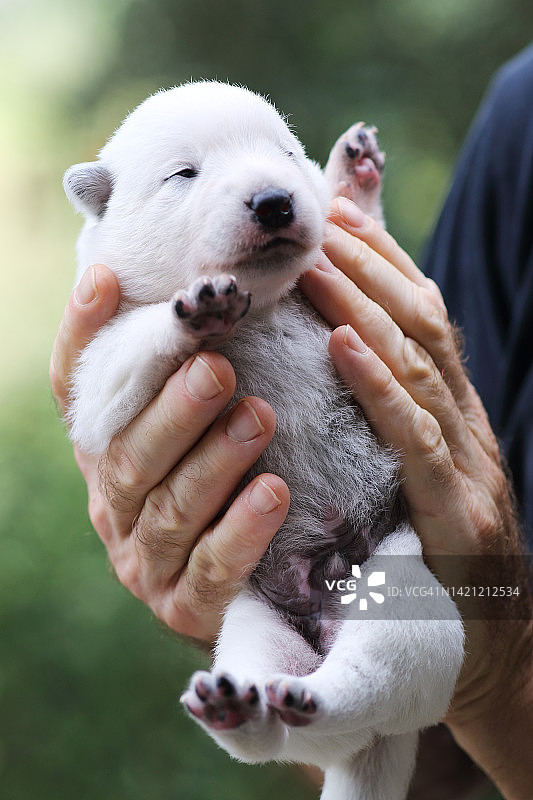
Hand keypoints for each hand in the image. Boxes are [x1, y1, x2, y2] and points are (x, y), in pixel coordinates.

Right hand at [50, 265, 288, 643]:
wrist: (241, 590)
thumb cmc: (220, 482)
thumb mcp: (197, 423)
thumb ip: (187, 367)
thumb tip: (173, 281)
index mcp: (105, 452)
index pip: (77, 392)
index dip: (84, 337)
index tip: (108, 283)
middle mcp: (114, 502)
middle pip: (130, 454)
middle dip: (174, 410)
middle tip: (216, 367)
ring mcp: (144, 559)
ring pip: (170, 509)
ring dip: (214, 461)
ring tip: (259, 418)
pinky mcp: (185, 605)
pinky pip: (212, 570)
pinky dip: (241, 531)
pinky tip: (275, 493)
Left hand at [300, 197, 532, 798]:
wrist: (491, 648)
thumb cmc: (438, 555)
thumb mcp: (414, 474)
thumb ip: (386, 416)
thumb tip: (335, 360)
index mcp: (455, 410)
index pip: (423, 313)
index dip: (382, 256)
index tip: (334, 210)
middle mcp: (468, 423)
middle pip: (422, 322)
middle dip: (369, 263)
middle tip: (314, 217)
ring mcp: (470, 465)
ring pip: (421, 365)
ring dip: (365, 307)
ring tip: (313, 263)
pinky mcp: (458, 515)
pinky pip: (415, 439)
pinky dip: (379, 386)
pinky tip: (340, 346)